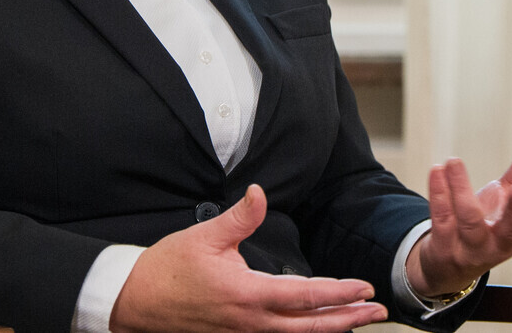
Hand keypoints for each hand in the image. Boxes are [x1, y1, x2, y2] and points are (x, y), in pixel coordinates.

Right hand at [110, 184, 389, 332]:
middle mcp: (250, 322)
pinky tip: (315, 328)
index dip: (338, 294)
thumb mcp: (206, 236)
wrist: (134, 301)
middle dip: (347, 320)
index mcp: (247, 295)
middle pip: (310, 326)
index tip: (364, 288)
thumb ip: (240, 217)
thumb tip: (259, 192)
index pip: (305, 297)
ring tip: (356, 322)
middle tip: (377, 311)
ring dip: (329, 330)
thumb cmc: (168, 268)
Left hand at [406, 136, 511, 297]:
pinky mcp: (445, 249)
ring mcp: (472, 248)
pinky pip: (442, 220)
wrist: (448, 265)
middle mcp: (499, 243)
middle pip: (511, 230)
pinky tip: (437, 171)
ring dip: (461, 189)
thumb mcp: (506, 199)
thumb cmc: (486, 226)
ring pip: (470, 221)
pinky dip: (439, 194)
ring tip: (454, 161)